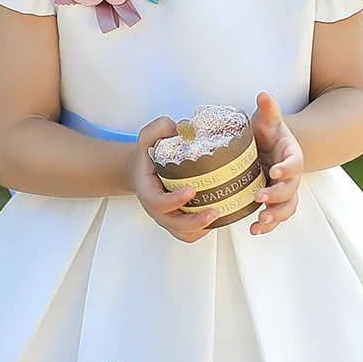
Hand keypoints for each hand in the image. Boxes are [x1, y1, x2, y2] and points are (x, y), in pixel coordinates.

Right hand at [128, 115, 219, 243]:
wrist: (142, 170)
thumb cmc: (146, 158)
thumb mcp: (147, 138)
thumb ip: (158, 129)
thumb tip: (179, 128)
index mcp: (148, 192)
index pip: (158, 202)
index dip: (174, 200)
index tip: (190, 191)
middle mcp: (158, 209)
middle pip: (174, 225)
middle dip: (195, 222)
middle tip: (213, 211)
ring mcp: (169, 217)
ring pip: (184, 233)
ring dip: (202, 228)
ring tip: (220, 215)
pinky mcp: (180, 220)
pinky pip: (191, 232)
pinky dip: (205, 228)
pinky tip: (220, 215)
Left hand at [248, 90, 302, 234]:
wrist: (265, 147)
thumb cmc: (265, 133)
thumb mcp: (266, 121)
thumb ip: (268, 110)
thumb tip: (264, 94)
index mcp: (292, 154)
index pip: (294, 162)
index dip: (287, 168)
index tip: (274, 171)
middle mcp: (291, 175)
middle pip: (291, 188)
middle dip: (277, 195)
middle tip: (260, 197)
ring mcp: (284, 190)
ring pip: (286, 207)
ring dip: (275, 216)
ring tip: (259, 222)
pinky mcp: (273, 202)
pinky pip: (275, 216)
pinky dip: (266, 226)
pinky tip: (253, 230)